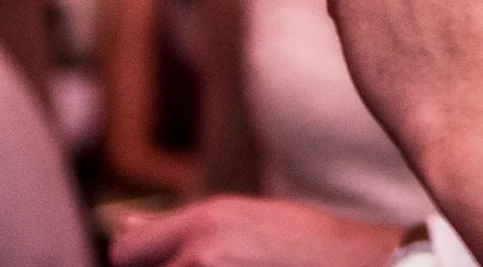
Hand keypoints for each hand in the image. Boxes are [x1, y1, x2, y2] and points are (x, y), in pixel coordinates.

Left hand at [108, 196, 399, 266]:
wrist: (359, 265)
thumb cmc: (304, 244)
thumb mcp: (240, 220)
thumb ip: (177, 227)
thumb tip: (123, 228)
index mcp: (205, 224)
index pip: (124, 253)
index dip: (140, 262)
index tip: (159, 263)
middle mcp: (202, 255)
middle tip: (217, 261)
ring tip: (241, 264)